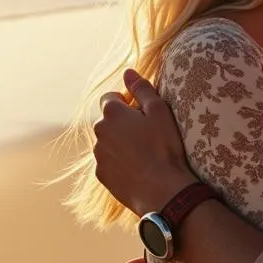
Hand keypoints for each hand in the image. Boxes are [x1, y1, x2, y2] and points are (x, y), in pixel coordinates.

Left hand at [93, 69, 192, 215]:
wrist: (162, 190)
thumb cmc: (164, 147)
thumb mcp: (159, 111)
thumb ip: (142, 88)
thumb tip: (128, 72)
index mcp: (112, 113)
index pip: (110, 97)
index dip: (127, 102)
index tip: (143, 113)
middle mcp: (99, 131)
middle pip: (109, 120)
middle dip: (123, 123)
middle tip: (148, 133)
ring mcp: (98, 155)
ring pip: (108, 142)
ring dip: (121, 143)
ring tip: (145, 153)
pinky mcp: (101, 175)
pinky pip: (109, 162)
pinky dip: (121, 162)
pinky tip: (139, 168)